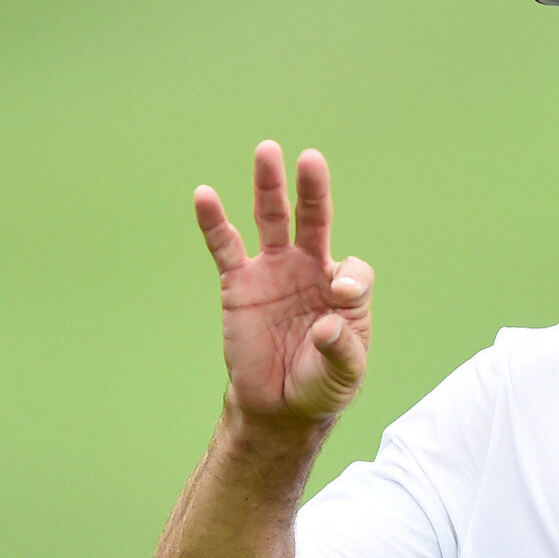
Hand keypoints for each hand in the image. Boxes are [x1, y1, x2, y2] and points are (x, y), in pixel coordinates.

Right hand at [195, 142, 372, 423]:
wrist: (279, 406)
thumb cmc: (321, 385)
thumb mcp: (345, 373)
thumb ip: (343, 348)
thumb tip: (326, 324)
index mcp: (342, 288)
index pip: (353, 269)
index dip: (350, 280)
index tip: (340, 296)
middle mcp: (310, 269)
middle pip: (314, 219)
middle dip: (313, 190)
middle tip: (311, 159)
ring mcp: (273, 271)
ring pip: (271, 220)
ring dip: (269, 187)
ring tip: (267, 151)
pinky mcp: (239, 284)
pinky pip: (225, 247)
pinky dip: (214, 222)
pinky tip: (204, 195)